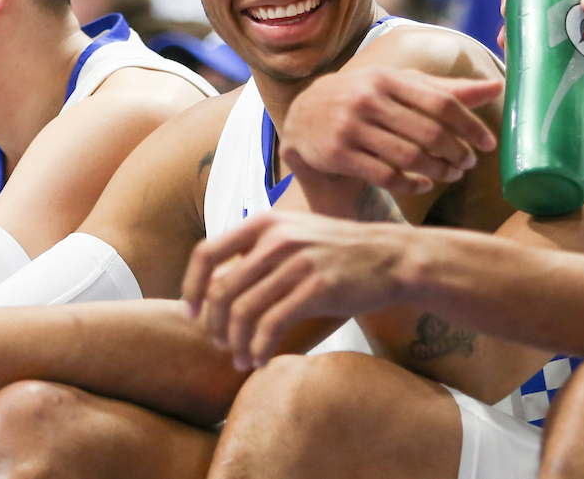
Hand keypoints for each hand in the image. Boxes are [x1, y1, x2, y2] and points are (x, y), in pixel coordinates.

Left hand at [183, 212, 410, 369]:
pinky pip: (273, 325)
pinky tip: (261, 360)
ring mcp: (297, 262)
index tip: (191, 313)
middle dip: (215, 325)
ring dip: (236, 343)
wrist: (392, 256)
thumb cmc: (338, 252)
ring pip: (245, 311)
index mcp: (264, 224)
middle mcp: (276, 238)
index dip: (191, 287)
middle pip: (222, 290)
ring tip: (241, 358)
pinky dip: (260, 348)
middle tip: (220, 344)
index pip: (206, 253)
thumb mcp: (294, 235)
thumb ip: (257, 252)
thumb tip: (216, 283)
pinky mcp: (318, 287)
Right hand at [280, 67, 499, 203]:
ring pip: (409, 158)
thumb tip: (496, 88)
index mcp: (388, 78)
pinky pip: (386, 177)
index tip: (488, 143)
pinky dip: (411, 185)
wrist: (303, 115)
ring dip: (438, 172)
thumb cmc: (365, 98)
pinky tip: (423, 185)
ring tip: (451, 175)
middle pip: (429, 133)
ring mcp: (350, 127)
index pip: (441, 102)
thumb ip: (445, 90)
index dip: (470, 125)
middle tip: (468, 164)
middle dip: (457, 153)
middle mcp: (368, 99)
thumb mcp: (399, 85)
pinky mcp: (338, 154)